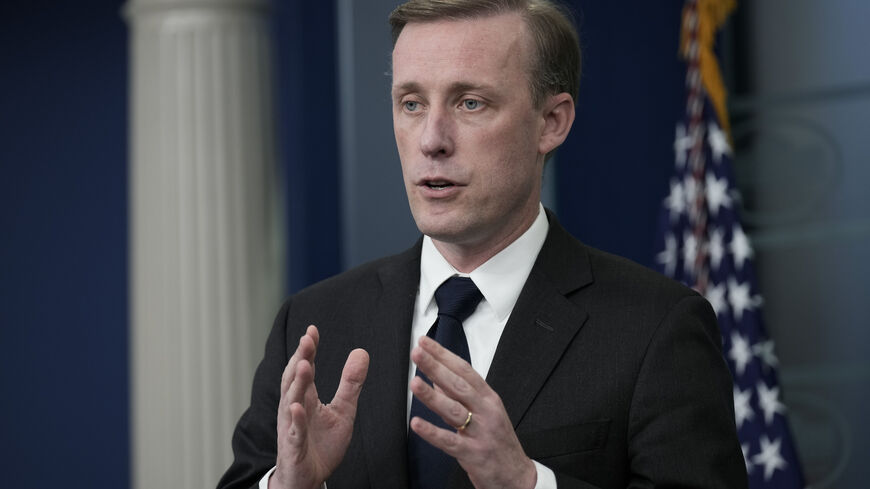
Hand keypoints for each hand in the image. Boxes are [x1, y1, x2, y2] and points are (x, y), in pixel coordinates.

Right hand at [271, 325, 369, 488]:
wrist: (309, 478)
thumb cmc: (322, 444)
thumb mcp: (344, 410)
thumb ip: (351, 383)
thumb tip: (361, 352)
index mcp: (306, 398)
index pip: (305, 368)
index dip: (308, 350)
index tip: (312, 330)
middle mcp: (294, 408)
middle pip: (295, 379)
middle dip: (300, 359)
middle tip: (307, 340)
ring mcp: (291, 426)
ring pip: (291, 401)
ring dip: (297, 383)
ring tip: (305, 364)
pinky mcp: (293, 446)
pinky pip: (292, 432)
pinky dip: (294, 419)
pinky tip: (297, 407)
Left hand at [409, 336, 536, 488]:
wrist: (517, 475)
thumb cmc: (499, 442)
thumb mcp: (484, 413)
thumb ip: (459, 396)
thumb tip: (437, 379)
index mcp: (488, 398)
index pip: (464, 370)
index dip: (444, 355)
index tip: (426, 344)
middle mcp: (485, 411)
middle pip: (458, 384)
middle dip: (436, 367)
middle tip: (417, 353)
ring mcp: (480, 432)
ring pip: (454, 410)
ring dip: (432, 396)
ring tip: (415, 383)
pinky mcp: (473, 453)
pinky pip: (450, 441)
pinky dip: (432, 432)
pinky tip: (417, 425)